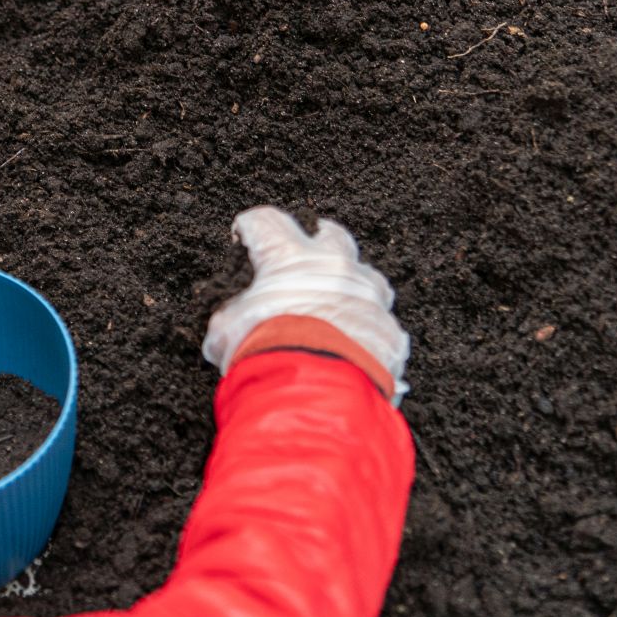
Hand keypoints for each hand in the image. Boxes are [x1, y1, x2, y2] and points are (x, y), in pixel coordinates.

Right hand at [202, 207, 409, 400]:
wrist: (314, 394)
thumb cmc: (268, 354)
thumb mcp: (227, 332)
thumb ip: (231, 317)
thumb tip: (229, 325)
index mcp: (289, 258)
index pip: (265, 222)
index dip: (251, 228)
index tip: (246, 235)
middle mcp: (334, 267)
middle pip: (331, 235)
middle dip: (319, 240)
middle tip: (307, 254)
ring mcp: (367, 297)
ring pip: (366, 277)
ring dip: (350, 287)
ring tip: (336, 307)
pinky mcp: (389, 330)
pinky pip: (380, 323)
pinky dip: (366, 330)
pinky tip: (352, 346)